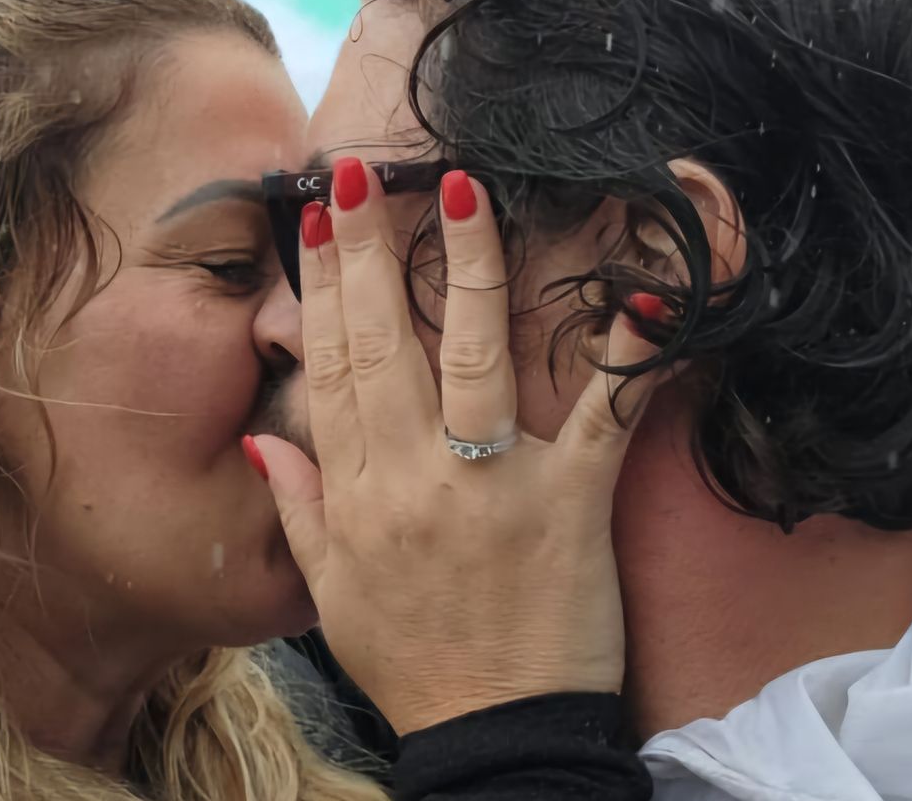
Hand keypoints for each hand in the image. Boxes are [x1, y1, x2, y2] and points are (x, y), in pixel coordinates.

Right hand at [249, 161, 665, 735]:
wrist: (495, 736)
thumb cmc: (415, 664)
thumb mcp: (332, 594)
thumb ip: (302, 509)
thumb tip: (270, 442)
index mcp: (357, 496)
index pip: (330, 370)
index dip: (321, 290)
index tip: (315, 222)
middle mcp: (415, 479)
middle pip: (385, 346)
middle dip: (367, 253)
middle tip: (360, 175)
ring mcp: (493, 487)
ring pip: (472, 358)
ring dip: (465, 270)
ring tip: (461, 195)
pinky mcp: (571, 504)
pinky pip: (602, 418)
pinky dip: (627, 357)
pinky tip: (642, 296)